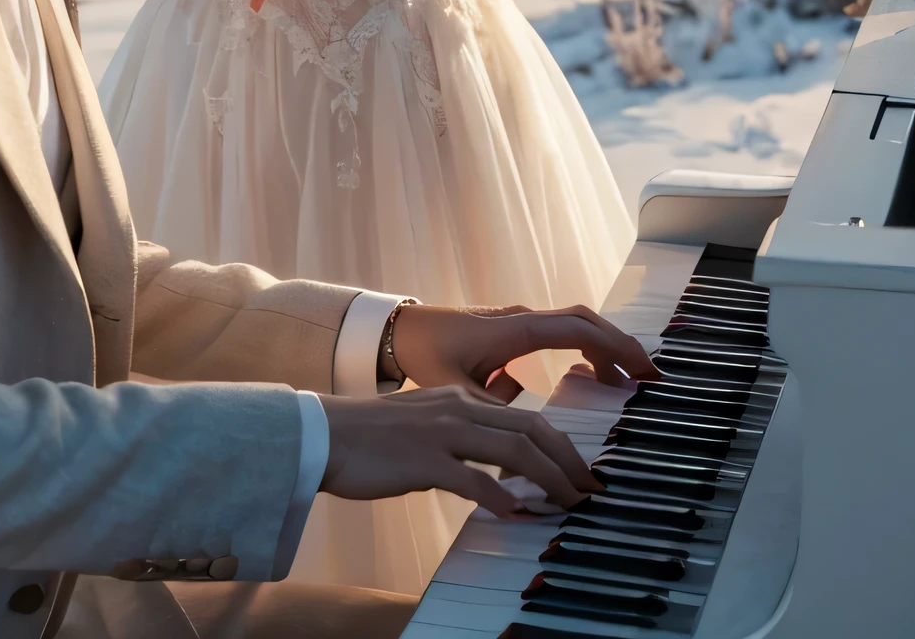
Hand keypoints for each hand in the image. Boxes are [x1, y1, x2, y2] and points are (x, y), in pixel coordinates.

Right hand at [319, 387, 601, 516]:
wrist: (326, 433)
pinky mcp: (423, 460)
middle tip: (589, 491)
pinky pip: (472, 480)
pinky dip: (500, 498)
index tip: (579, 473)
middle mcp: (459, 409)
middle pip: (532, 430)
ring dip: (548, 480)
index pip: (528, 418)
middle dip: (568, 462)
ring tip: (567, 505)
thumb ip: (462, 435)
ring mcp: (443, 433)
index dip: (560, 447)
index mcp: (462, 399)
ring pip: (513, 451)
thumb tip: (494, 467)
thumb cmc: (373, 435)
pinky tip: (515, 515)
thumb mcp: (427, 422)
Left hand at [390, 303, 658, 402]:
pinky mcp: (515, 330)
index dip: (614, 345)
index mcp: (515, 330)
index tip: (643, 368)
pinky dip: (583, 348)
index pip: (578, 328)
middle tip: (648, 376)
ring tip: (623, 382)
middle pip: (585, 321)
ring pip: (574, 325)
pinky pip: (559, 332)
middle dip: (619, 345)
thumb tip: (530, 431)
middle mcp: (523, 318)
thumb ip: (492, 411)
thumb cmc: (425, 355)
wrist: (400, 332)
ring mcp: (520, 321)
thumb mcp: (456, 391)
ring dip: (602, 347)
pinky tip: (591, 373)